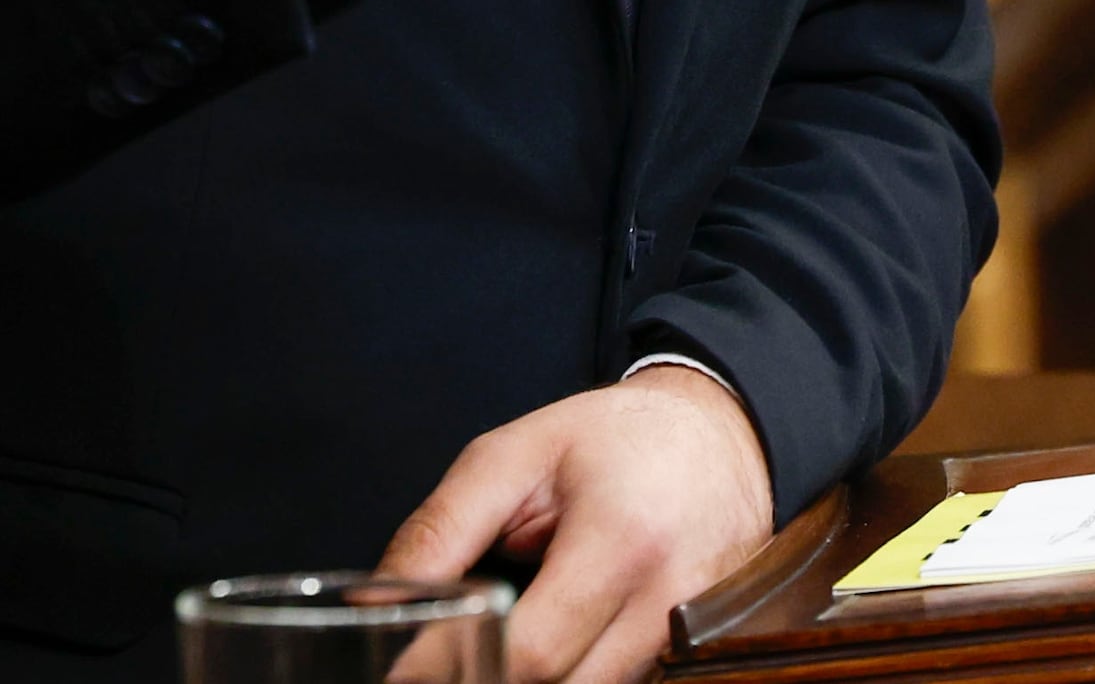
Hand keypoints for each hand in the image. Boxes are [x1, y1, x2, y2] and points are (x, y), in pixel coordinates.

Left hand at [378, 365, 776, 683]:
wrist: (720, 435)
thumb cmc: (610, 438)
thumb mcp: (511, 457)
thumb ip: (441, 532)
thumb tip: (374, 603)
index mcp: (621, 538)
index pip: (528, 649)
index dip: (452, 670)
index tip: (398, 672)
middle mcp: (666, 600)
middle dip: (485, 680)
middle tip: (438, 661)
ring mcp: (686, 636)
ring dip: (531, 683)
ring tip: (487, 650)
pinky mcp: (690, 654)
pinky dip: (571, 679)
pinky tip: (541, 653)